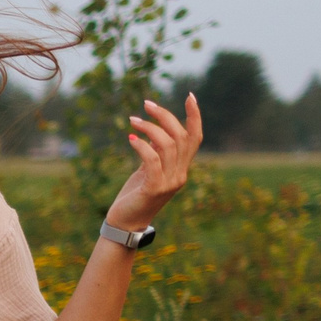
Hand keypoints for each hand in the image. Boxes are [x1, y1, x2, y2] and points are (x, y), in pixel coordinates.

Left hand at [105, 93, 202, 232]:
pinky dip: (142, 146)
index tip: (189, 96)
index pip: (195, 138)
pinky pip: (152, 160)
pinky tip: (130, 138)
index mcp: (181, 168)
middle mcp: (180, 174)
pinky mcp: (154, 188)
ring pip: (168, 145)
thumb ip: (155, 154)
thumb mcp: (147, 171)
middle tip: (146, 104)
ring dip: (150, 128)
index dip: (195, 116)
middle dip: (165, 116)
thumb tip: (155, 133)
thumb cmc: (134, 196)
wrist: (124, 224)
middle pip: (181, 136)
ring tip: (132, 120)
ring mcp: (169, 182)